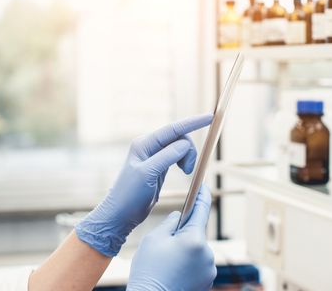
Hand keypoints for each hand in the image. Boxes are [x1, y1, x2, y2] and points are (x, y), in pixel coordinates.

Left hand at [76, 114, 212, 256]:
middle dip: (189, 150)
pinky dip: (185, 161)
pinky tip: (184, 170)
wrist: (121, 214)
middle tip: (188, 170)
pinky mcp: (159, 166)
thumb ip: (166, 157)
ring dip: (188, 157)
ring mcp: (154, 156)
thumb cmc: (129, 195)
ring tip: (186, 172)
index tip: (210, 118)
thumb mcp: (148, 174)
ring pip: (180, 147)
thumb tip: (185, 144)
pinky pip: (177, 156)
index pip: (173, 129)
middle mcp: (149, 146)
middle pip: (179, 138)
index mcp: (144, 144)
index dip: (192, 123)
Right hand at [127, 185, 216, 290]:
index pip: (202, 210)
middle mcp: (207, 253)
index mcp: (194, 239)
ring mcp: (209, 268)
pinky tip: (174, 270)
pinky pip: (199, 263)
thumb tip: (179, 217)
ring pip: (197, 249)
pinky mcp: (207, 280)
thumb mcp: (154, 239)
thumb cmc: (149, 270)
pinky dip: (189, 262)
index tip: (203, 186)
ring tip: (168, 261)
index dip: (202, 195)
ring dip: (186, 249)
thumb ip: (170, 223)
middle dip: (184, 233)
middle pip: (197, 232)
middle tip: (165, 243)